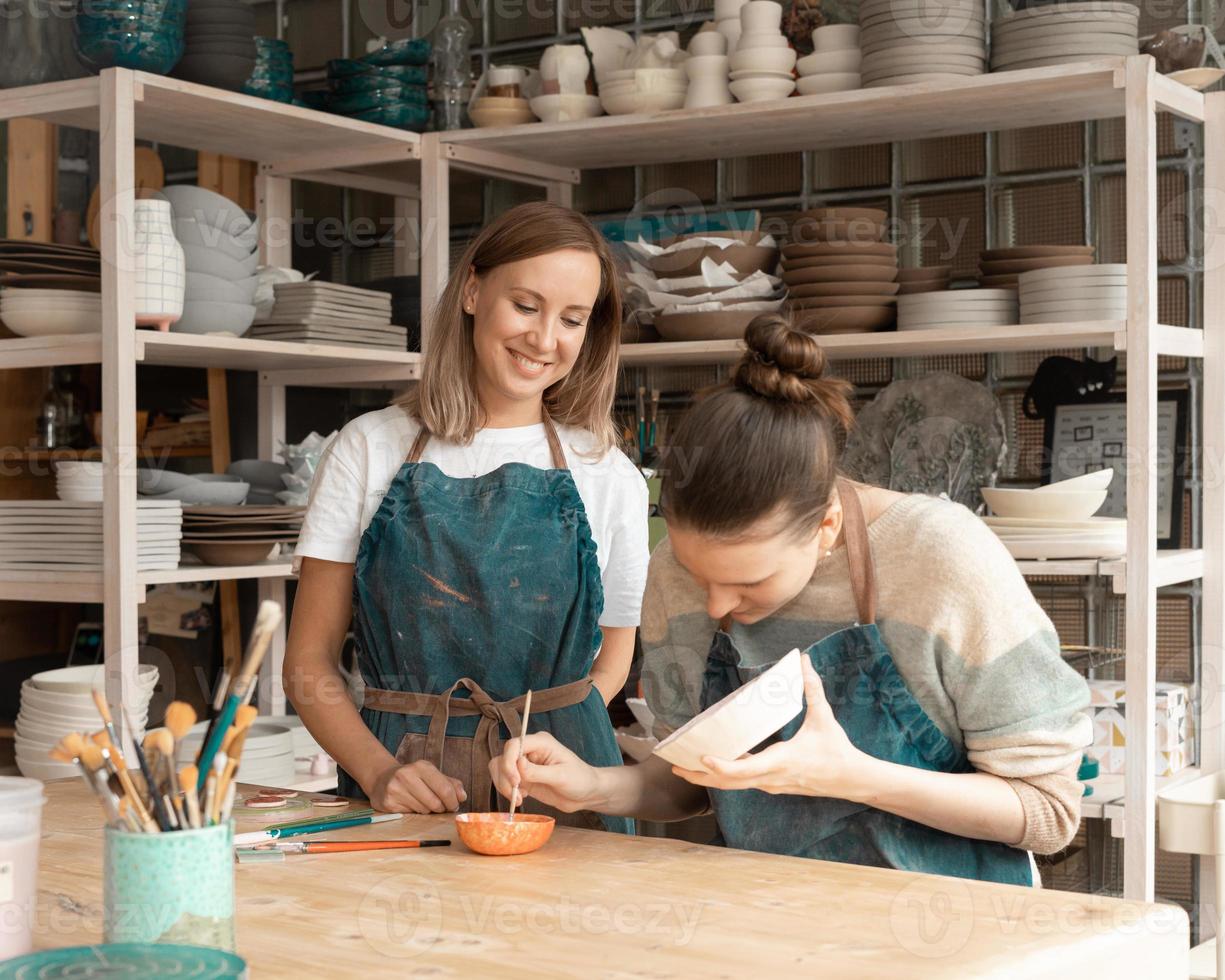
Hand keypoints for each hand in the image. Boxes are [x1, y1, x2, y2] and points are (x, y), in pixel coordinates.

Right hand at [365, 760, 466, 813]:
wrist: (382, 779)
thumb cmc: (413, 779)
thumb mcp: (432, 775)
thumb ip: (450, 784)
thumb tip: (463, 796)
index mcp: (421, 766)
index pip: (445, 788)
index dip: (453, 801)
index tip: (454, 805)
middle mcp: (407, 775)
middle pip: (435, 803)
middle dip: (441, 808)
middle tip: (440, 807)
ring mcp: (395, 789)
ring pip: (424, 810)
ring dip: (428, 811)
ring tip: (422, 803)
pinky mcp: (388, 803)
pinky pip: (411, 815)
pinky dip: (415, 813)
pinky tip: (410, 805)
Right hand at [489, 732, 602, 813]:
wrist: (585, 793)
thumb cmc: (580, 780)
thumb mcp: (561, 776)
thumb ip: (538, 771)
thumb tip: (518, 765)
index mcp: (541, 742)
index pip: (514, 745)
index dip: (509, 762)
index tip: (516, 781)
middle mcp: (530, 750)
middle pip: (503, 757)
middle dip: (505, 776)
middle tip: (517, 794)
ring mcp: (525, 763)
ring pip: (499, 768)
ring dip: (504, 785)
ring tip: (519, 798)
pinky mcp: (523, 777)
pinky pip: (504, 779)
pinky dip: (507, 790)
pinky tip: (522, 797)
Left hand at [671, 657, 864, 797]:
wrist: (852, 780)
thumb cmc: (837, 750)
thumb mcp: (824, 717)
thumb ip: (812, 687)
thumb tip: (803, 659)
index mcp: (781, 760)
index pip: (745, 769)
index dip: (722, 766)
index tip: (702, 758)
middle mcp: (771, 778)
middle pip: (730, 783)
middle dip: (700, 776)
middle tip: (675, 766)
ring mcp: (771, 785)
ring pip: (735, 786)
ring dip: (709, 778)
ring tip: (685, 768)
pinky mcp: (773, 786)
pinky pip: (743, 784)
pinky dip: (725, 777)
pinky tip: (713, 766)